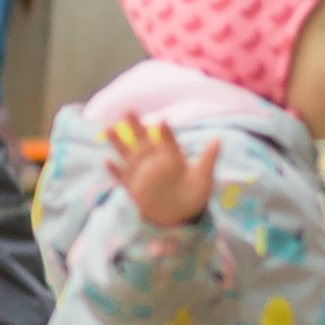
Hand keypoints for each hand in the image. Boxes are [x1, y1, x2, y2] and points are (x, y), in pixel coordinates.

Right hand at [107, 113, 217, 227]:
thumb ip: (209, 159)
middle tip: (129, 109)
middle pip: (143, 140)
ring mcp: (142, 174)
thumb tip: (218, 138)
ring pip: (128, 155)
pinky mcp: (133, 188)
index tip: (162, 121)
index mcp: (172, 156)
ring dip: (118, 143)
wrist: (182, 214)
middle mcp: (155, 161)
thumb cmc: (194, 193)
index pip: (168, 142)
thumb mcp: (204, 177)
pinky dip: (114, 171)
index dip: (165, 133)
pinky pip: (122, 178)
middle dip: (136, 126)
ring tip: (109, 128)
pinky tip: (106, 161)